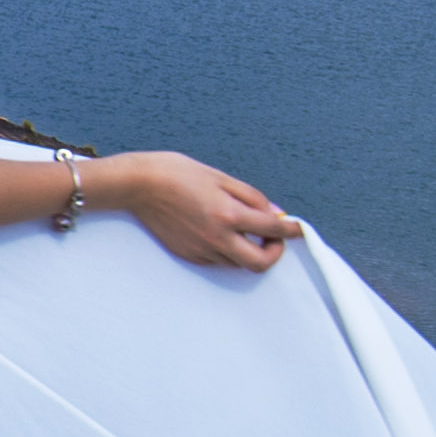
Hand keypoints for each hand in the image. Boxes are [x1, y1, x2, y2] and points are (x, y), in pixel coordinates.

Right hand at [107, 151, 299, 274]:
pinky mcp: (187, 254)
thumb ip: (252, 197)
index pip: (273, 230)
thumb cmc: (175, 173)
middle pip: (259, 263)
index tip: (297, 229)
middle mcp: (217, 237)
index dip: (292, 230)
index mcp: (228, 214)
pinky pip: (217, 261)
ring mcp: (201, 249)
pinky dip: (227, 252)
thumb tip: (273, 213)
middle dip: (274, 253)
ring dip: (249, 251)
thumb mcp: (220, 177)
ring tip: (244, 232)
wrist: (137, 185)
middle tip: (273, 239)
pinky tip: (221, 234)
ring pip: (238, 263)